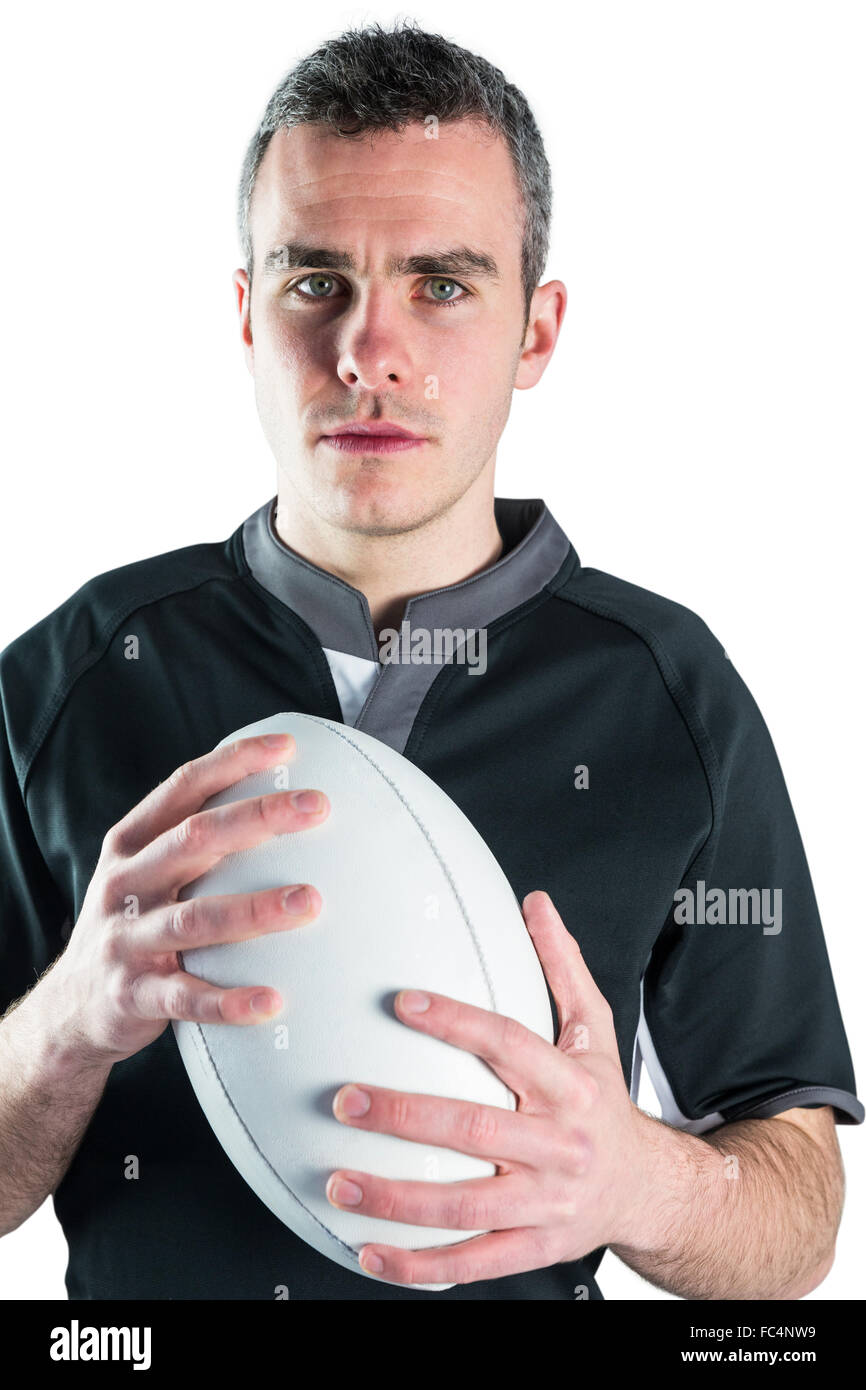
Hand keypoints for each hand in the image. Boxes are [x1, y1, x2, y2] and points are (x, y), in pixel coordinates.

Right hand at [41, 732, 328, 1064]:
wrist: (70, 1006)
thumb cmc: (133, 925)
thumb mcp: (145, 872)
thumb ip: (194, 840)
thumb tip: (279, 802)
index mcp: (131, 844)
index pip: (183, 788)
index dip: (233, 761)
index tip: (286, 747)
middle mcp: (126, 884)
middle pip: (194, 839)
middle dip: (258, 817)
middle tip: (317, 806)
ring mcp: (127, 940)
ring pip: (195, 919)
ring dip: (255, 910)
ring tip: (310, 901)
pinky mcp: (133, 996)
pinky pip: (185, 998)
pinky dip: (228, 1001)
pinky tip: (272, 1001)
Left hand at [327, 889, 654, 1285]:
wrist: (651, 1188)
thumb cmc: (605, 1103)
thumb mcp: (595, 1030)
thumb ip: (561, 966)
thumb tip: (534, 905)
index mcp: (570, 1085)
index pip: (509, 1044)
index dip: (456, 1021)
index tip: (402, 1002)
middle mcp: (559, 1144)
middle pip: (478, 1128)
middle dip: (407, 1115)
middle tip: (347, 1099)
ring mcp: (546, 1202)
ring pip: (468, 1205)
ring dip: (398, 1198)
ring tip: (341, 1182)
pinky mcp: (535, 1247)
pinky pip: (474, 1262)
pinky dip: (421, 1266)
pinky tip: (372, 1254)